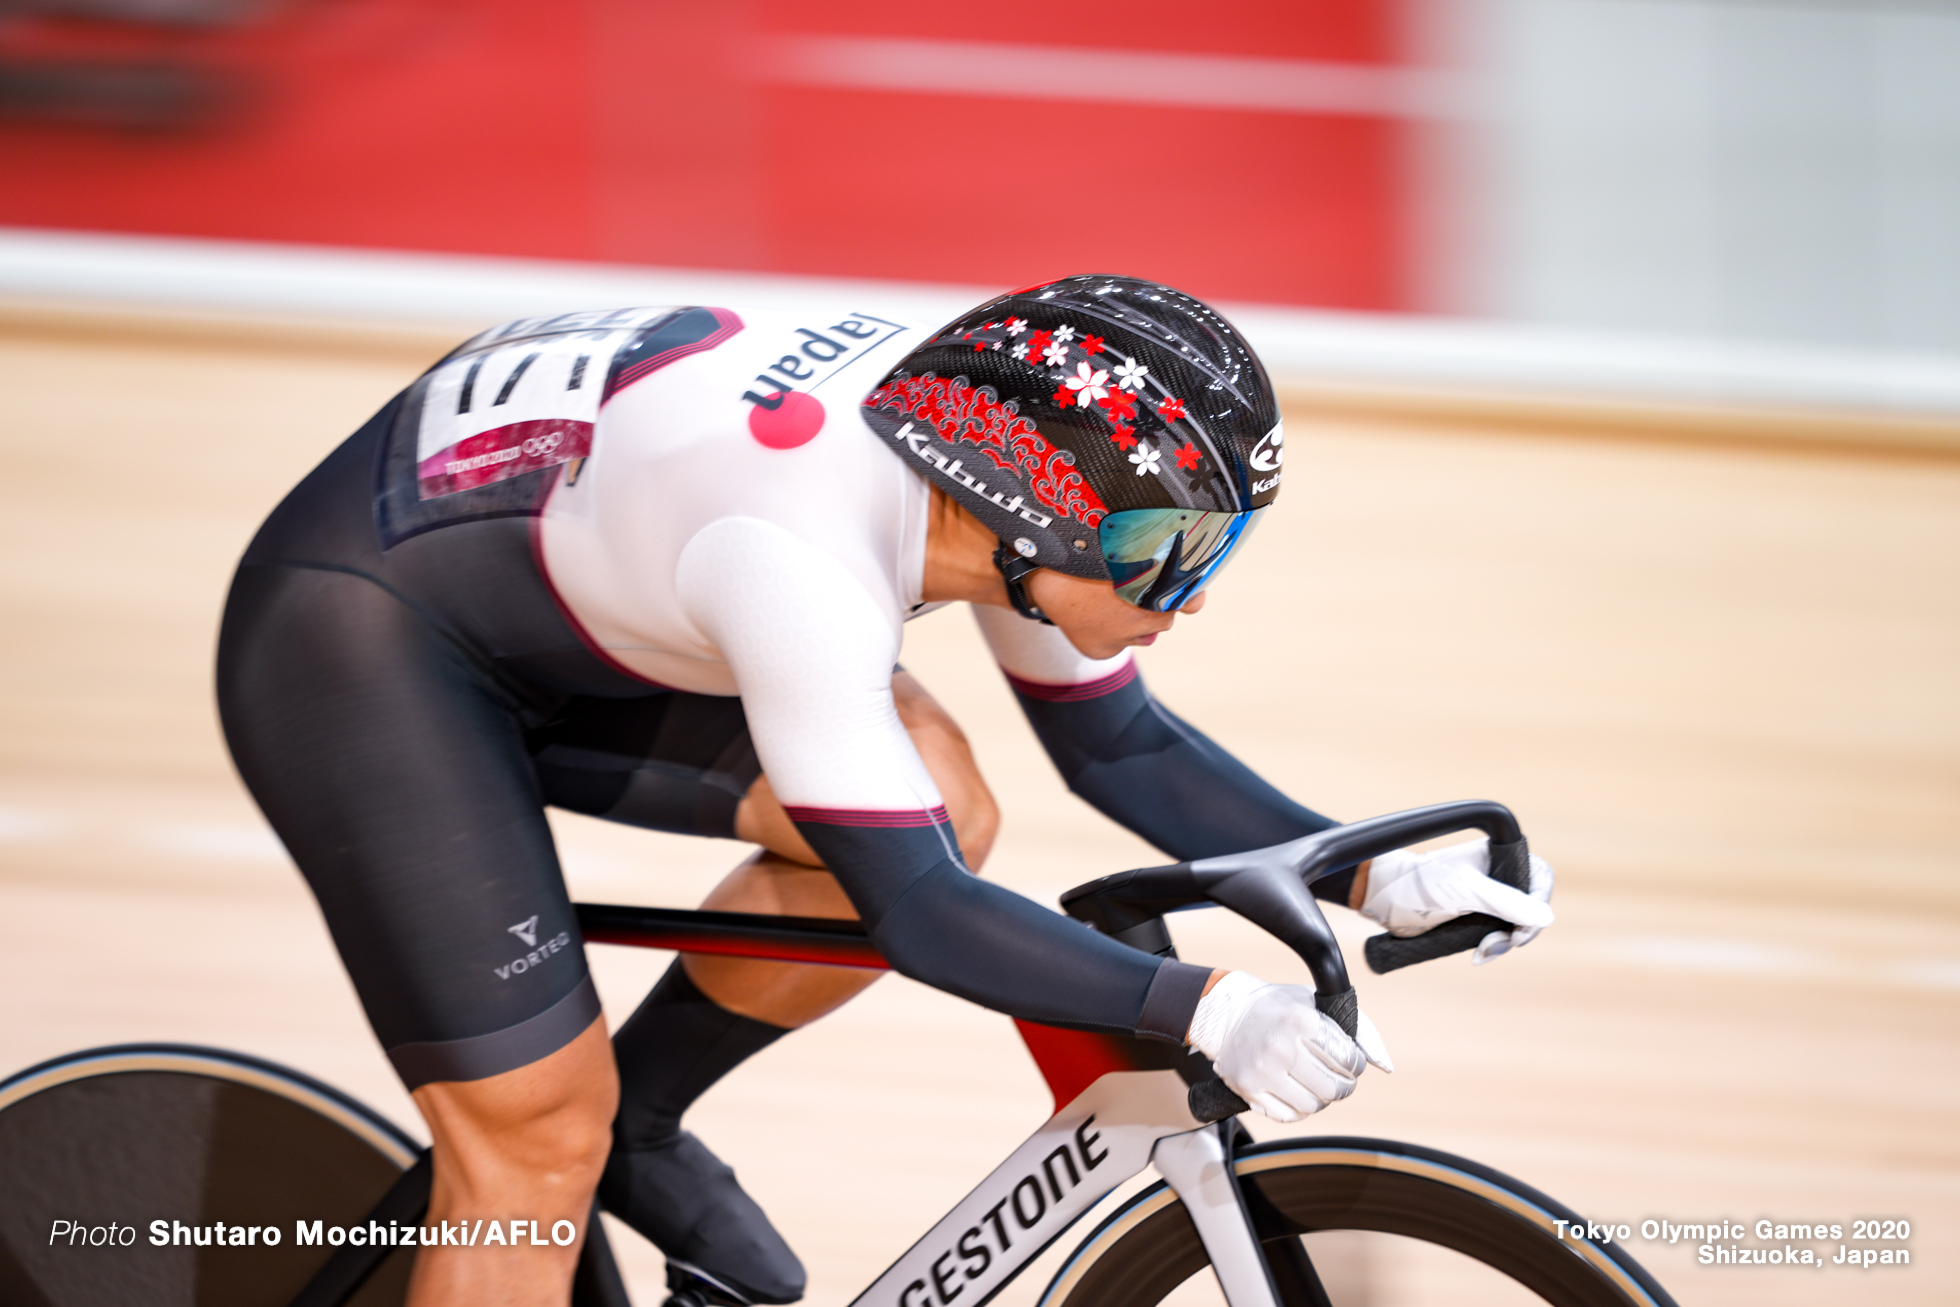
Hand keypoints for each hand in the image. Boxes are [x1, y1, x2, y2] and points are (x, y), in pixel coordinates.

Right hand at [1187, 973, 1392, 1122]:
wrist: (1227, 1014)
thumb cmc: (1282, 1008)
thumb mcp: (1319, 1004)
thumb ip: (1359, 1029)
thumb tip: (1385, 1066)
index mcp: (1300, 1020)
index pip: (1348, 1059)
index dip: (1356, 1063)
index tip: (1351, 1060)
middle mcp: (1280, 1047)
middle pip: (1333, 1087)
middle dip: (1344, 1085)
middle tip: (1340, 1078)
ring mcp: (1261, 1071)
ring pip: (1313, 1105)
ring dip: (1323, 1098)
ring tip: (1318, 1083)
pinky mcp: (1248, 1089)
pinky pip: (1289, 1116)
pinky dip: (1301, 1108)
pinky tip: (1299, 1091)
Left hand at [1358, 836, 1554, 963]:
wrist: (1384, 899)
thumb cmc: (1420, 883)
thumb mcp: (1467, 891)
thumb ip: (1506, 902)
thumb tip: (1545, 917)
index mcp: (1498, 856)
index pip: (1539, 876)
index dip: (1539, 901)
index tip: (1523, 928)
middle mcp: (1495, 875)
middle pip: (1530, 904)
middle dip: (1521, 929)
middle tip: (1503, 943)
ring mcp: (1485, 897)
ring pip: (1514, 924)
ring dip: (1505, 942)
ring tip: (1484, 952)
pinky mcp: (1472, 918)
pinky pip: (1496, 935)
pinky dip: (1493, 947)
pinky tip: (1478, 956)